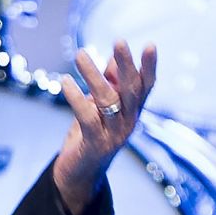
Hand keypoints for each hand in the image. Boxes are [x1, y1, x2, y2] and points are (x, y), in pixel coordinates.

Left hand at [52, 40, 157, 213]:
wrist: (79, 173)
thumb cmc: (91, 134)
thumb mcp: (102, 106)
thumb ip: (110, 84)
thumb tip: (114, 58)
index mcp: (132, 110)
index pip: (146, 86)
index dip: (149, 67)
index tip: (151, 45)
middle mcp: (128, 122)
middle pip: (131, 91)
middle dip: (127, 65)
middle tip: (119, 41)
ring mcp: (113, 135)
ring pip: (108, 101)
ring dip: (93, 76)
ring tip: (79, 54)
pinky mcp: (95, 144)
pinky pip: (87, 117)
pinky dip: (75, 98)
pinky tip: (65, 81)